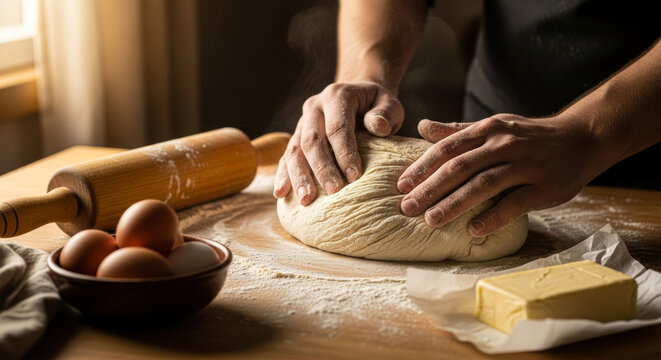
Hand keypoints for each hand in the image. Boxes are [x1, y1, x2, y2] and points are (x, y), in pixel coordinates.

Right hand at [274, 81, 403, 204]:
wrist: (360, 99)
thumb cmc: (377, 107)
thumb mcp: (389, 104)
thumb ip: (386, 114)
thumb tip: (379, 127)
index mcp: (336, 96)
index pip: (338, 127)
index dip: (345, 152)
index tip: (354, 177)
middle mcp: (314, 108)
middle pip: (313, 140)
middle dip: (322, 168)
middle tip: (333, 191)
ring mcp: (302, 123)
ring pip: (295, 150)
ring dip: (299, 176)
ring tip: (306, 200)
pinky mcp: (296, 137)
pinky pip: (286, 157)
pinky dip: (283, 175)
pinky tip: (281, 193)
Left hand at [398, 114, 597, 235]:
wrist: (581, 137)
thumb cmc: (529, 135)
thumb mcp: (495, 126)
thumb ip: (457, 131)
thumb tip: (422, 126)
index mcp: (488, 130)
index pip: (447, 148)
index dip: (422, 167)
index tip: (401, 185)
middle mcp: (503, 145)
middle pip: (460, 168)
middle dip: (430, 189)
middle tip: (407, 207)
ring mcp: (525, 165)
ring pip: (483, 185)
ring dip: (454, 204)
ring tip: (431, 220)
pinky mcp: (543, 187)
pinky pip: (514, 203)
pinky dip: (493, 217)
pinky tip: (473, 230)